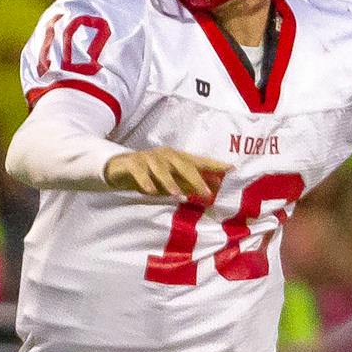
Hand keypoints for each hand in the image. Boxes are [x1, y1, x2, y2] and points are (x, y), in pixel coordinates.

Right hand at [104, 148, 229, 198]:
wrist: (119, 169)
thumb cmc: (150, 176)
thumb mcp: (171, 182)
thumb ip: (189, 184)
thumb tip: (212, 189)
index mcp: (176, 158)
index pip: (198, 160)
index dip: (214, 164)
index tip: (232, 169)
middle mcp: (164, 155)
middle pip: (182, 164)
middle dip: (195, 178)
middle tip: (206, 193)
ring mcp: (148, 158)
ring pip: (160, 167)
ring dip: (169, 181)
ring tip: (177, 195)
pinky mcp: (132, 163)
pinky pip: (139, 171)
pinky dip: (145, 181)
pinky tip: (150, 191)